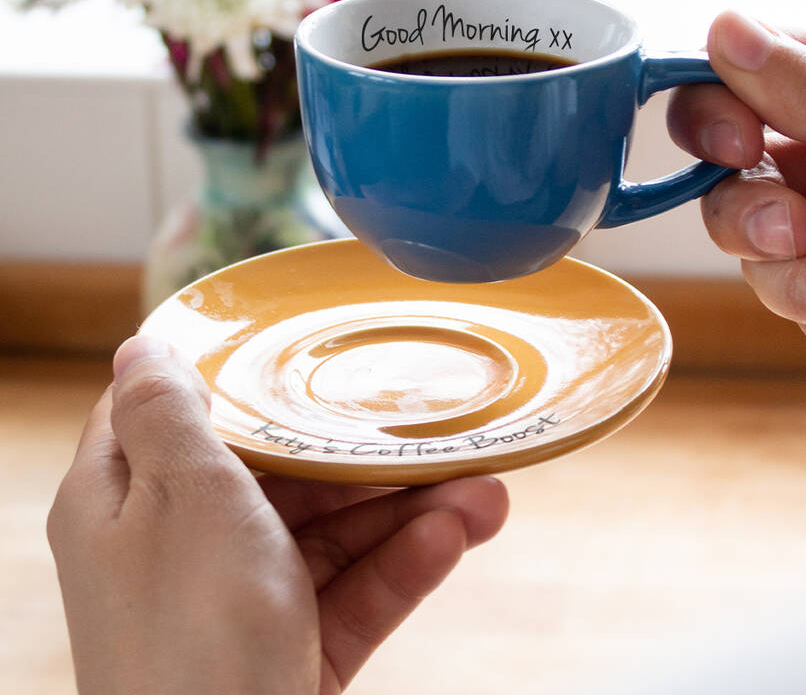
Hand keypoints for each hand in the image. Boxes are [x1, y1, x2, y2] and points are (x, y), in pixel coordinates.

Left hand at [48, 336, 508, 694]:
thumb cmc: (191, 633)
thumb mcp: (180, 494)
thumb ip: (166, 412)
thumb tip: (143, 343)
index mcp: (130, 500)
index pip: (172, 413)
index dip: (231, 376)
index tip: (300, 345)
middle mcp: (180, 546)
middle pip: (278, 473)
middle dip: (363, 453)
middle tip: (436, 427)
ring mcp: (237, 602)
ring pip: (330, 533)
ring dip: (409, 511)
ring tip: (486, 493)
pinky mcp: (288, 650)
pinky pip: (351, 591)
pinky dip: (403, 565)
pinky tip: (456, 537)